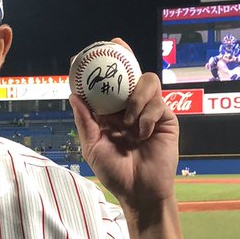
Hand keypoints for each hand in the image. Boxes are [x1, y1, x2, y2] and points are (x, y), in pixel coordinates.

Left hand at [69, 40, 177, 211]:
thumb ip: (85, 121)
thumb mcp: (92, 147)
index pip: (106, 84)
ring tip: (128, 120)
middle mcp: (130, 108)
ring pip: (148, 82)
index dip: (99, 67)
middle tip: (117, 46)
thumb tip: (73, 95)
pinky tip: (143, 133)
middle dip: (125, 56)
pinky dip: (148, 117)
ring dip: (136, 96)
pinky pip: (159, 104)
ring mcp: (149, 112)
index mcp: (110, 112)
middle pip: (130, 73)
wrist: (139, 192)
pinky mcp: (166, 119)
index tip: (85, 54)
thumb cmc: (115, 173)